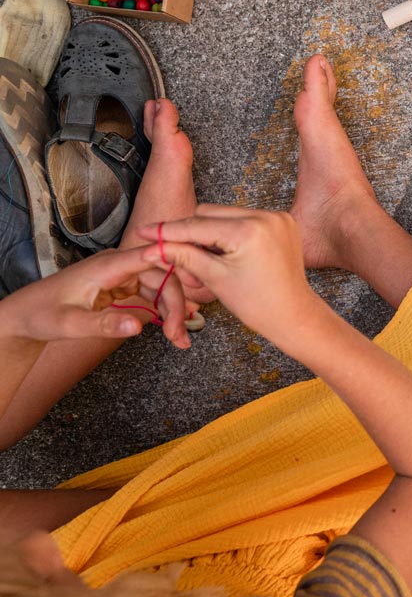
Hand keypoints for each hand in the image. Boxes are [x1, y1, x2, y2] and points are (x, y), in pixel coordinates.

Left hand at [0, 246, 190, 347]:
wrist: (24, 316)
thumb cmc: (41, 315)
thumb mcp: (69, 325)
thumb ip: (104, 325)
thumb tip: (138, 327)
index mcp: (108, 265)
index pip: (153, 257)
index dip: (179, 264)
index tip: (202, 282)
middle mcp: (118, 265)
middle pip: (163, 276)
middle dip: (176, 304)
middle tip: (181, 336)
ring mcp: (121, 276)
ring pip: (160, 286)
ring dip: (173, 311)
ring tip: (180, 339)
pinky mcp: (122, 287)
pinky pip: (151, 295)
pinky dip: (163, 313)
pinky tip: (172, 330)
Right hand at [137, 205, 323, 345]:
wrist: (294, 315)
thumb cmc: (257, 304)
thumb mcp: (214, 278)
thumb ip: (182, 256)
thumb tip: (150, 247)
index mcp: (249, 230)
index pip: (197, 225)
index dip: (167, 230)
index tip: (143, 231)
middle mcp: (266, 216)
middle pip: (210, 213)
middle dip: (190, 232)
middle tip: (173, 253)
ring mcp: (278, 217)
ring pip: (226, 215)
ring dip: (209, 231)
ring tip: (204, 259)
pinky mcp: (284, 221)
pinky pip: (245, 219)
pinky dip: (230, 231)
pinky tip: (225, 253)